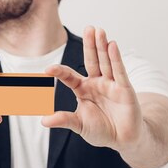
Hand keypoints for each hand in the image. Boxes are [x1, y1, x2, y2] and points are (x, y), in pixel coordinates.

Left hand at [42, 26, 143, 152]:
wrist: (123, 140)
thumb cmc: (101, 130)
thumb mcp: (79, 124)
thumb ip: (64, 120)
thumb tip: (43, 121)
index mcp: (83, 89)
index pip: (69, 76)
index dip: (60, 71)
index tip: (47, 69)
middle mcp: (97, 82)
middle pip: (92, 60)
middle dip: (90, 45)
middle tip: (88, 28)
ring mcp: (111, 84)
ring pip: (105, 62)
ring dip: (102, 46)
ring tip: (99, 31)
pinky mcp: (125, 89)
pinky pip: (119, 72)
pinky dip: (116, 59)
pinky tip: (112, 46)